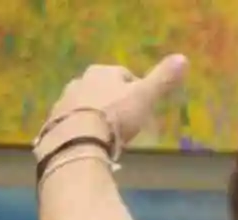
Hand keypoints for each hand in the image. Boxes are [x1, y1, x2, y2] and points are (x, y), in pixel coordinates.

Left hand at [43, 55, 188, 148]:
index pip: (123, 75)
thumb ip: (163, 79)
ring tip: (108, 135)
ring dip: (96, 116)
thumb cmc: (115, 116)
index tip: (143, 106)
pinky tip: (91, 143)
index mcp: (101, 72)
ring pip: (86, 105)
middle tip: (127, 122)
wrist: (79, 140)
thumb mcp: (145, 96)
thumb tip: (183, 58)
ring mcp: (64, 101)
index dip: (136, 90)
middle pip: (102, 89)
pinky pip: (72, 123)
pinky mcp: (54, 122)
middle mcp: (80, 81)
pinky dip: (81, 130)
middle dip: (114, 102)